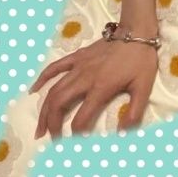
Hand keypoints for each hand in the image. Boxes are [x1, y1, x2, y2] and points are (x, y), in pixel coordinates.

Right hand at [30, 36, 158, 138]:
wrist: (136, 31)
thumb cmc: (140, 60)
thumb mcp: (143, 87)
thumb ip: (134, 112)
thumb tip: (123, 134)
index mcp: (100, 88)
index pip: (81, 118)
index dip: (75, 135)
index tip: (74, 146)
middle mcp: (84, 78)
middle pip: (59, 104)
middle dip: (53, 124)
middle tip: (52, 139)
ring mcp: (78, 66)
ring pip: (54, 90)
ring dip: (45, 110)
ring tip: (40, 127)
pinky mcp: (77, 56)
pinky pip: (55, 67)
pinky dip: (42, 78)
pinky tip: (34, 90)